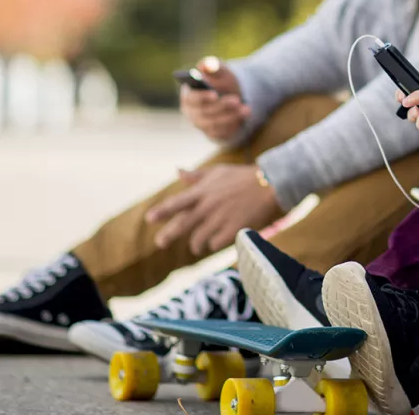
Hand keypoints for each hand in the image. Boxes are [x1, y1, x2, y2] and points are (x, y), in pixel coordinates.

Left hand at [144, 164, 282, 254]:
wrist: (269, 184)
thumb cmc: (242, 176)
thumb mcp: (218, 171)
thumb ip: (196, 176)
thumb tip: (177, 171)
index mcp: (203, 191)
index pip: (177, 203)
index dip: (162, 211)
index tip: (149, 219)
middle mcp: (208, 206)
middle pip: (183, 224)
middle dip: (168, 235)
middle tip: (160, 243)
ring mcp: (221, 218)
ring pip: (199, 238)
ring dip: (196, 243)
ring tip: (197, 246)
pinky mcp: (233, 228)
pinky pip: (216, 243)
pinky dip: (214, 244)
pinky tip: (216, 242)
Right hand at [180, 56, 250, 141]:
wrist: (235, 95)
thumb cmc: (222, 81)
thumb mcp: (220, 71)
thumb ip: (212, 66)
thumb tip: (204, 65)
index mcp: (189, 95)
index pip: (191, 98)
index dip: (202, 97)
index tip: (214, 94)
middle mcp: (191, 112)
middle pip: (203, 112)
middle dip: (221, 106)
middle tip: (236, 100)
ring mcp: (201, 124)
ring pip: (214, 123)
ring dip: (230, 116)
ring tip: (245, 108)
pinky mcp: (213, 133)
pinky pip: (222, 132)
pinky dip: (234, 124)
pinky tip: (245, 114)